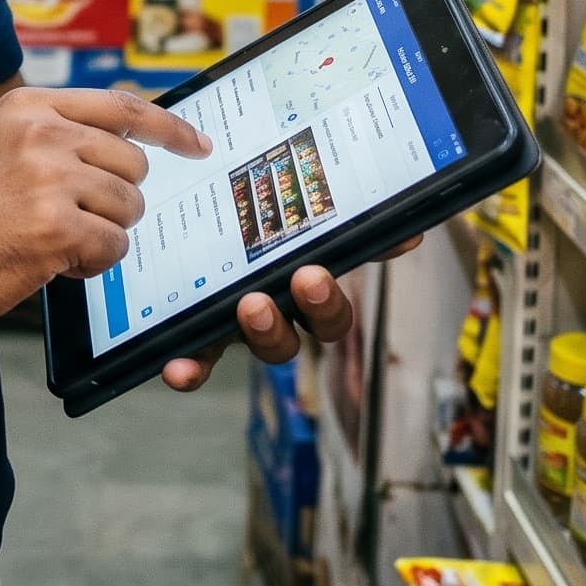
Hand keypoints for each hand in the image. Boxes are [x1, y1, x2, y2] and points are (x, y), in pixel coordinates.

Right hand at [0, 85, 208, 336]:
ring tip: (50, 241)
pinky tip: (51, 263)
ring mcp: (48, 178)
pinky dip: (91, 263)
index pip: (123, 106)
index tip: (198, 144)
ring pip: (128, 208)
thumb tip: (125, 147)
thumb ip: (53, 136)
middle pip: (133, 166)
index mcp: (28, 107)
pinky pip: (113, 247)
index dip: (169, 128)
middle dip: (113, 201)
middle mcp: (41, 133)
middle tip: (68, 221)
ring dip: (101, 234)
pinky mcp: (54, 227)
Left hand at [160, 236, 421, 392]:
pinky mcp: (197, 333)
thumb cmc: (254, 222)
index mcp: (298, 290)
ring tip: (253, 305)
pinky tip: (176, 368)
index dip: (331, 302)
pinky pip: (196, 358)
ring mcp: (235, 325)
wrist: (196, 222)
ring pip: (259, 344)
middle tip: (307, 279)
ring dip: (262, 332)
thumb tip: (408, 234)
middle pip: (299, 333)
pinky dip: (190, 369)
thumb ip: (346, 224)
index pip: (327, 313)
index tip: (324, 276)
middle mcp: (272, 314)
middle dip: (310, 310)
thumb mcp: (298, 217)